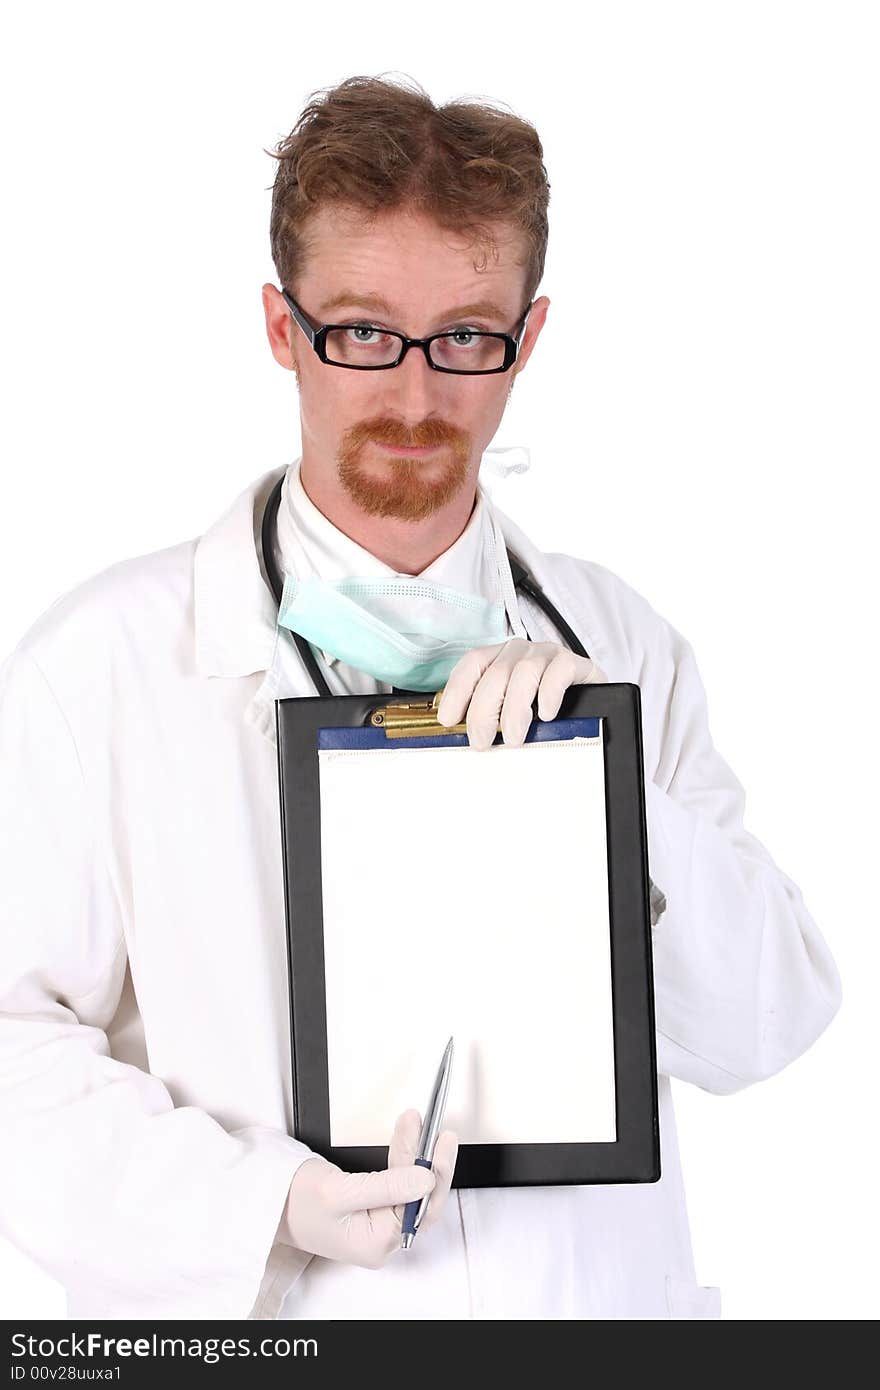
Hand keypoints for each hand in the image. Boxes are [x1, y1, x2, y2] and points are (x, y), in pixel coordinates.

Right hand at [279, 1109, 457, 1268]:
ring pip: (411, 1188)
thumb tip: (427, 1179)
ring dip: (414, 1154)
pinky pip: (397, 1183)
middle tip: (437, 1130)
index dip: (434, 1170)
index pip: (420, 1206)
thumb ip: (386, 1187)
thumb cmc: (293, 1202)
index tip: (440, 1140)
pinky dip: (402, 1158)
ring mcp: (376, 1225)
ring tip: (414, 1124)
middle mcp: (380, 1239)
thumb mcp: (339, 1191)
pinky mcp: (371, 1208)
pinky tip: (405, 1137)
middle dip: (429, 1160)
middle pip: (422, 1199)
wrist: (266, 1200)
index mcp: (376, 1243)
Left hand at [436, 639, 607, 749]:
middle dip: (483, 711)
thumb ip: (491, 715)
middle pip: (494, 674)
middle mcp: (520, 651)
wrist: (590, 697)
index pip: (472, 664)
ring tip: (512, 737)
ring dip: (514, 709)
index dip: (458, 691)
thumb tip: (469, 740)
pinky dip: (549, 694)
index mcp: (499, 657)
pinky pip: (559, 671)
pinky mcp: (575, 662)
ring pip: (524, 673)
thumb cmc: (543, 705)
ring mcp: (548, 653)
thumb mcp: (511, 706)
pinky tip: (546, 714)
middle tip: (481, 741)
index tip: (449, 719)